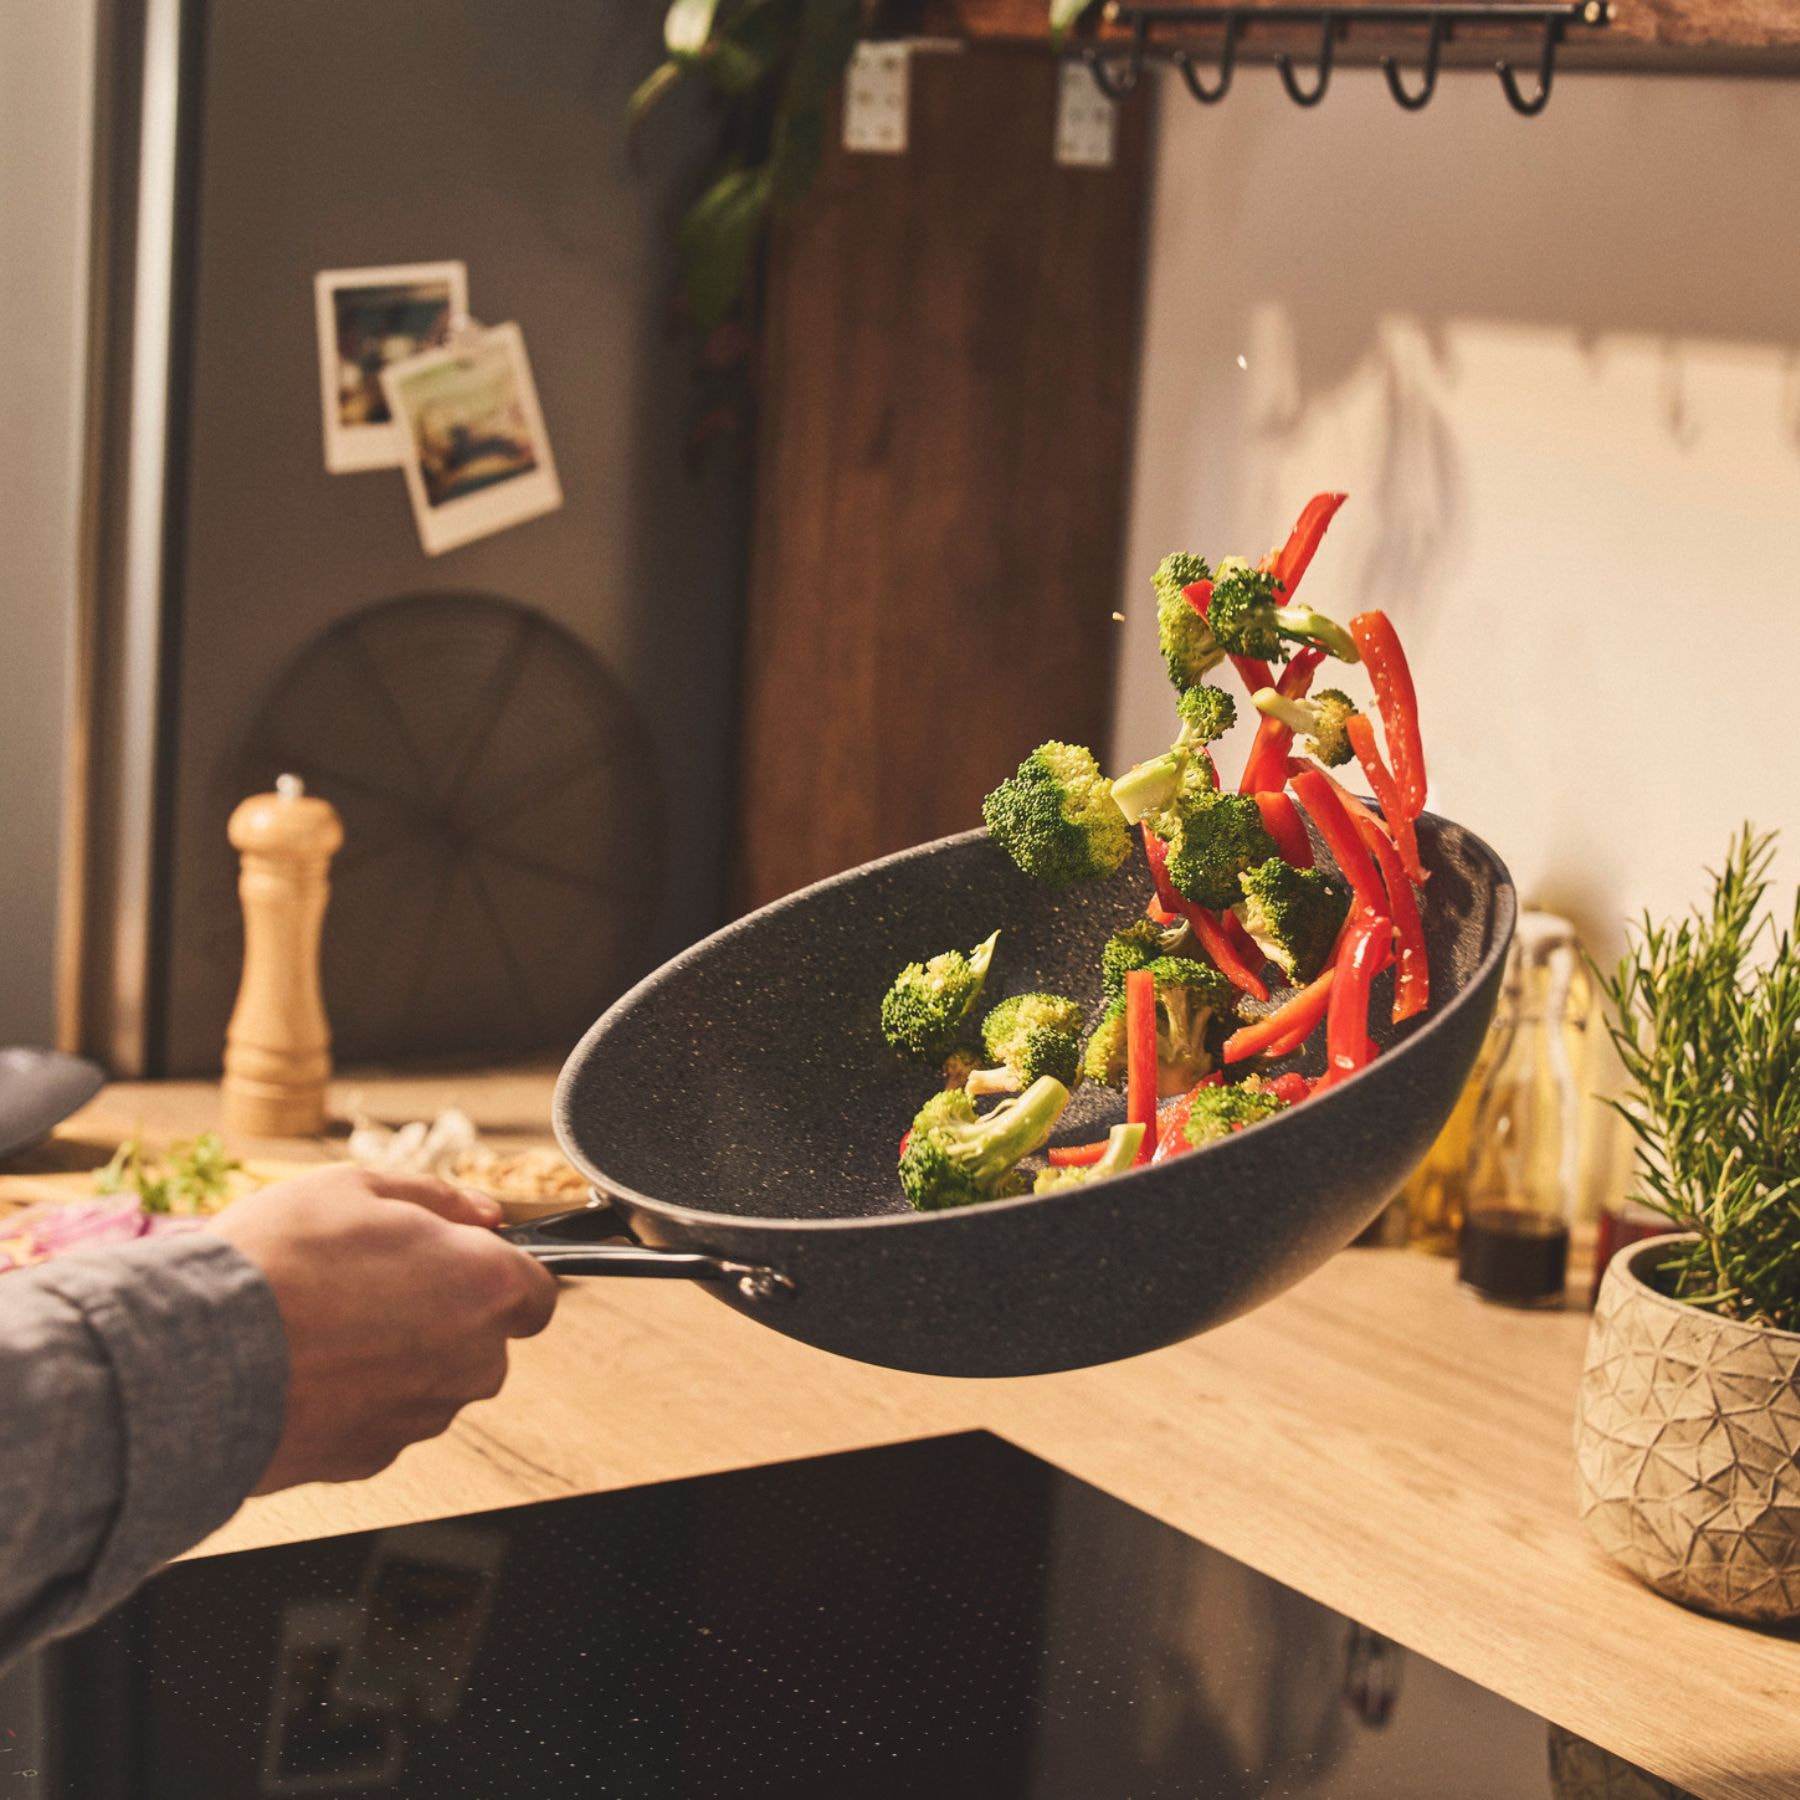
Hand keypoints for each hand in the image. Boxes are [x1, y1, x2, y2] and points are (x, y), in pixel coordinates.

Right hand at [213, 1165, 557, 1491]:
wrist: (195, 1359)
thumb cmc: (277, 1263)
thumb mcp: (358, 1187)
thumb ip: (440, 1198)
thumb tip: (484, 1214)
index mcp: (485, 1288)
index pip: (536, 1291)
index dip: (499, 1272)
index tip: (458, 1260)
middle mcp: (470, 1362)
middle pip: (483, 1341)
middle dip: (444, 1313)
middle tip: (371, 1282)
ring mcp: (422, 1417)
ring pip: (430, 1381)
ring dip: (397, 1356)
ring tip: (324, 1322)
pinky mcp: (370, 1459)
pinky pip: (381, 1418)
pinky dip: (355, 1397)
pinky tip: (306, 1367)